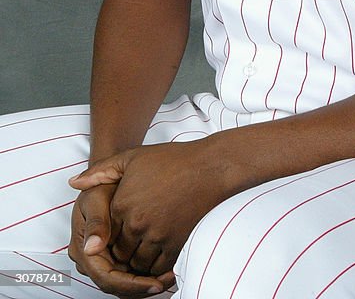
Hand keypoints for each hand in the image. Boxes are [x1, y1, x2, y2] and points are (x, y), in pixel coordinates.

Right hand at [68, 181, 173, 295]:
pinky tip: (163, 269)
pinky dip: (143, 275)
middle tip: (166, 282)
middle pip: (115, 285)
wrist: (109, 177)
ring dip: (144, 283)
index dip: (131, 284)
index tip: (155, 283)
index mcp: (82, 247)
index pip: (106, 278)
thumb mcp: (96, 198)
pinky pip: (127, 273)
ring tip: (168, 277)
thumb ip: (96, 222)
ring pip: (122, 282)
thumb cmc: (103, 185)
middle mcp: (90, 258)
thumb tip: (92, 248)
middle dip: (141, 287)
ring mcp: (101, 257)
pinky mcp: (112, 254)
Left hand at [69, 141, 229, 280]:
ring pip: (137, 263)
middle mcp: (135, 222)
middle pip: (119, 253)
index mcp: (121, 204)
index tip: (115, 234)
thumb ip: (100, 171)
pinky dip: (156, 268)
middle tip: (127, 251)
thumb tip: (74, 183)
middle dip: (122, 254)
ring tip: (142, 254)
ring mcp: (156, 234)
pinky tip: (158, 259)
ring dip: (138, 263)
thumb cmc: (171, 160)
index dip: (108, 238)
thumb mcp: (131, 157)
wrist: (208, 166)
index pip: (105, 235)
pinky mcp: (175, 241)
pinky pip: (159, 267)